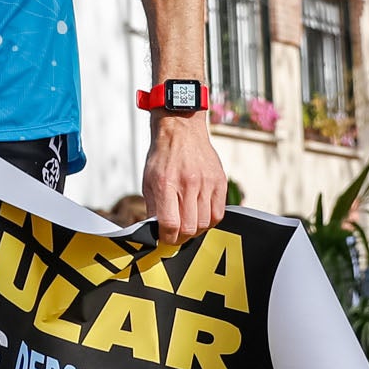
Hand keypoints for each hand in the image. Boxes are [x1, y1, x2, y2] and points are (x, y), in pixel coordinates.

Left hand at [141, 113, 227, 245]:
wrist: (181, 130)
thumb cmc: (163, 156)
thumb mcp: (148, 181)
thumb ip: (152, 207)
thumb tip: (155, 232)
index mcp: (165, 184)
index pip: (169, 224)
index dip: (167, 238)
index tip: (164, 238)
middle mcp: (187, 184)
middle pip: (189, 228)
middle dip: (181, 238)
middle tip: (176, 236)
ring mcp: (206, 182)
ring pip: (205, 224)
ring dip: (195, 231)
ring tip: (188, 225)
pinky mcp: (219, 181)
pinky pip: (218, 213)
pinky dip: (209, 221)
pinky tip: (200, 216)